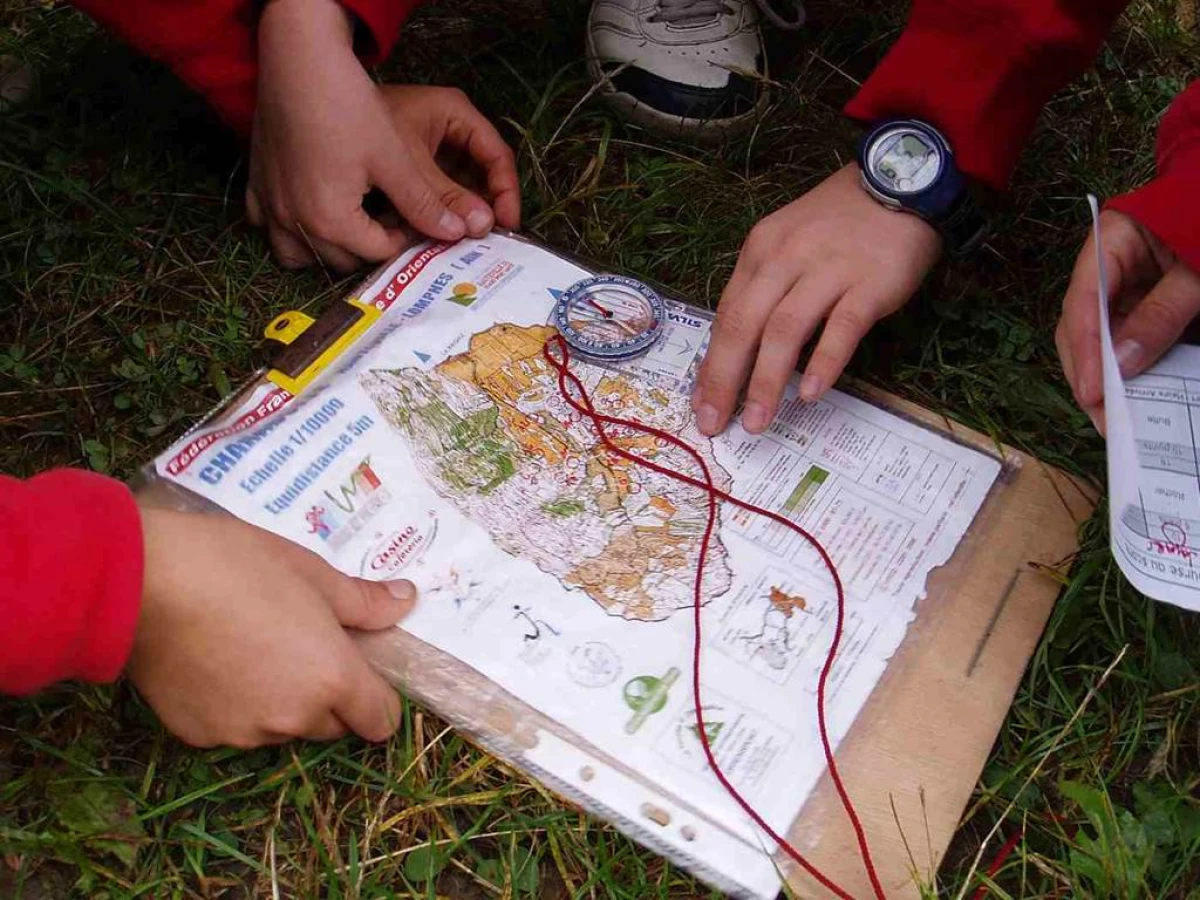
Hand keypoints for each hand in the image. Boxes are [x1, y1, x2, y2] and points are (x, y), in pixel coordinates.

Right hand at [128, 506, 415, 748]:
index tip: (361, 671)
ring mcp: (244, 732)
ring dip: (281, 702)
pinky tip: (215, 661)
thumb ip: (363, 600)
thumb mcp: (311, 572)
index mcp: (332, 678)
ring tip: (253, 646)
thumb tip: (405, 601)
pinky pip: (235, 728)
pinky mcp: (199, 735)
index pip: (380, 721)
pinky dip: (234, 706)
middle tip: (302, 646)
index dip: (377, 699)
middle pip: (332, 725)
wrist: (142, 583)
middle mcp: (293, 717)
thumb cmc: (235, 565)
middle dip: (329, 696)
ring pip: (282, 728)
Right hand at [247, 0, 518, 271]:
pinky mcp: (256, 184)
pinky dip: (289, 226)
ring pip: (298, 253)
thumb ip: (422, 204)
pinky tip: (309, 205)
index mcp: (332, 221)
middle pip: (341, 259)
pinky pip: (267, 225)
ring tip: (352, 222)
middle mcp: (295, 222)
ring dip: (326, 249)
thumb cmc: (349, 108)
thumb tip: (456, 233)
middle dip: (370, 246)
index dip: (404, 238)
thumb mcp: (394, 159)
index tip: (418, 217)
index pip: (378, 252)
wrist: (299, 62)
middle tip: (392, 218)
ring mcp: (270, 205)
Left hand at [691, 163, 941, 434]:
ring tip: (756, 421)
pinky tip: (808, 394)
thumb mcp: (787, 243)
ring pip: (786, 330)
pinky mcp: (870, 284)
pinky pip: (842, 328)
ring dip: (766, 381)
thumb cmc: (838, 224)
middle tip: (714, 422)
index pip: (727, 315)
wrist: (901, 182)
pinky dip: (823, 362)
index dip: (711, 363)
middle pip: (745, 325)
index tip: (701, 403)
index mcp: (760, 251)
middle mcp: (787, 259)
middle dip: (725, 379)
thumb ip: (763, 289)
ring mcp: (829, 270)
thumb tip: (737, 349)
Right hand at [1057, 210, 1199, 432]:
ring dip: (1101, 376)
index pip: (1084, 299)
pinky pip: (1120, 339)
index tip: (1092, 390)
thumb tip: (1124, 364)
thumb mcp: (1197, 274)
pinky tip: (1130, 395)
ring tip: (1112, 416)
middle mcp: (1105, 266)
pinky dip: (1123, 368)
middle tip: (1102, 415)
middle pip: (1078, 324)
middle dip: (1087, 372)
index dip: (1086, 348)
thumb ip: (1162, 314)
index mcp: (1112, 238)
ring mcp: (1118, 286)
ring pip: (1093, 338)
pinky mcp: (1137, 304)